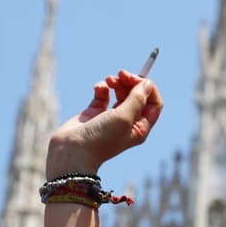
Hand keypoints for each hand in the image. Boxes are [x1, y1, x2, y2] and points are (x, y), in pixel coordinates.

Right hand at [46, 70, 163, 177]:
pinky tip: (98, 88)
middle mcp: (128, 122)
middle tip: (121, 74)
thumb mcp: (124, 117)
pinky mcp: (95, 113)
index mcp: (140, 127)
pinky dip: (102, 88)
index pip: (153, 103)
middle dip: (131, 82)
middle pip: (137, 96)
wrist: (72, 151)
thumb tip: (148, 84)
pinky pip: (103, 95)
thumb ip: (137, 99)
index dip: (147, 88)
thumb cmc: (101, 138)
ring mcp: (111, 117)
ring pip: (120, 93)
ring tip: (108, 80)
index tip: (135, 78)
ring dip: (117, 83)